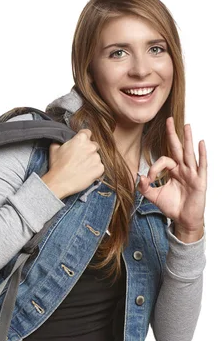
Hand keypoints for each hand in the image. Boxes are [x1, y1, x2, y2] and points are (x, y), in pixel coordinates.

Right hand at [43, 129, 104, 198]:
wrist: (60, 182)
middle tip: (80, 158)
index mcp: (81, 139)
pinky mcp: (100, 169)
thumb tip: (63, 139)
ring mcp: (97, 158)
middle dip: (88, 150)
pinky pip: (99, 167)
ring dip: (91, 160)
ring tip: (81, 167)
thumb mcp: (54, 148)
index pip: (87, 133)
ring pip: (96, 157)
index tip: (80, 144)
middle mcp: (91, 146)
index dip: (83, 138)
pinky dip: (94, 170)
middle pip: (93, 145)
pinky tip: (85, 173)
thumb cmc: (57, 166)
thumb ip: (62, 140)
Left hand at [136, 116, 206, 232]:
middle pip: (177, 149)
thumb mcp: (154, 197)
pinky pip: (201, 165)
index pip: (163, 160)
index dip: (154, 167)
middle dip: (173, 134)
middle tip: (169, 119)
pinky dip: (201, 154)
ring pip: (189, 154)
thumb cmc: (172, 207)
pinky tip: (200, 143)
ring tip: (187, 126)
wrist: (183, 220)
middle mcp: (183, 169)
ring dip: (188, 139)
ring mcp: (192, 174)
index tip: (149, 178)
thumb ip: (145, 187)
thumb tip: (139, 177)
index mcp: (173, 171)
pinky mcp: (199, 181)